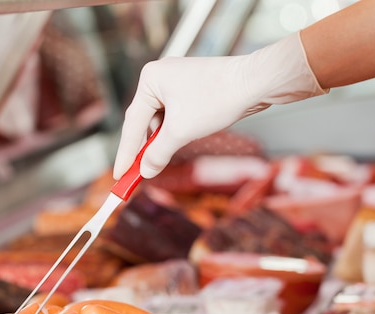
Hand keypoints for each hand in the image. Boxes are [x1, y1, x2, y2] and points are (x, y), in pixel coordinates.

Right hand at [113, 32, 327, 179]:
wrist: (255, 83)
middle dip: (146, 148)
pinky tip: (181, 143)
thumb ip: (158, 153)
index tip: (120, 174)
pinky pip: (177, 115)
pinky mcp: (193, 89)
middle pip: (145, 121)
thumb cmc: (217, 99)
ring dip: (164, 140)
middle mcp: (161, 77)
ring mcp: (178, 82)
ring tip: (164, 159)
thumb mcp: (181, 131)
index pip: (132, 122)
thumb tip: (147, 171)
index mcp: (151, 79)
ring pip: (163, 120)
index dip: (125, 153)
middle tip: (138, 176)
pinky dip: (176, 132)